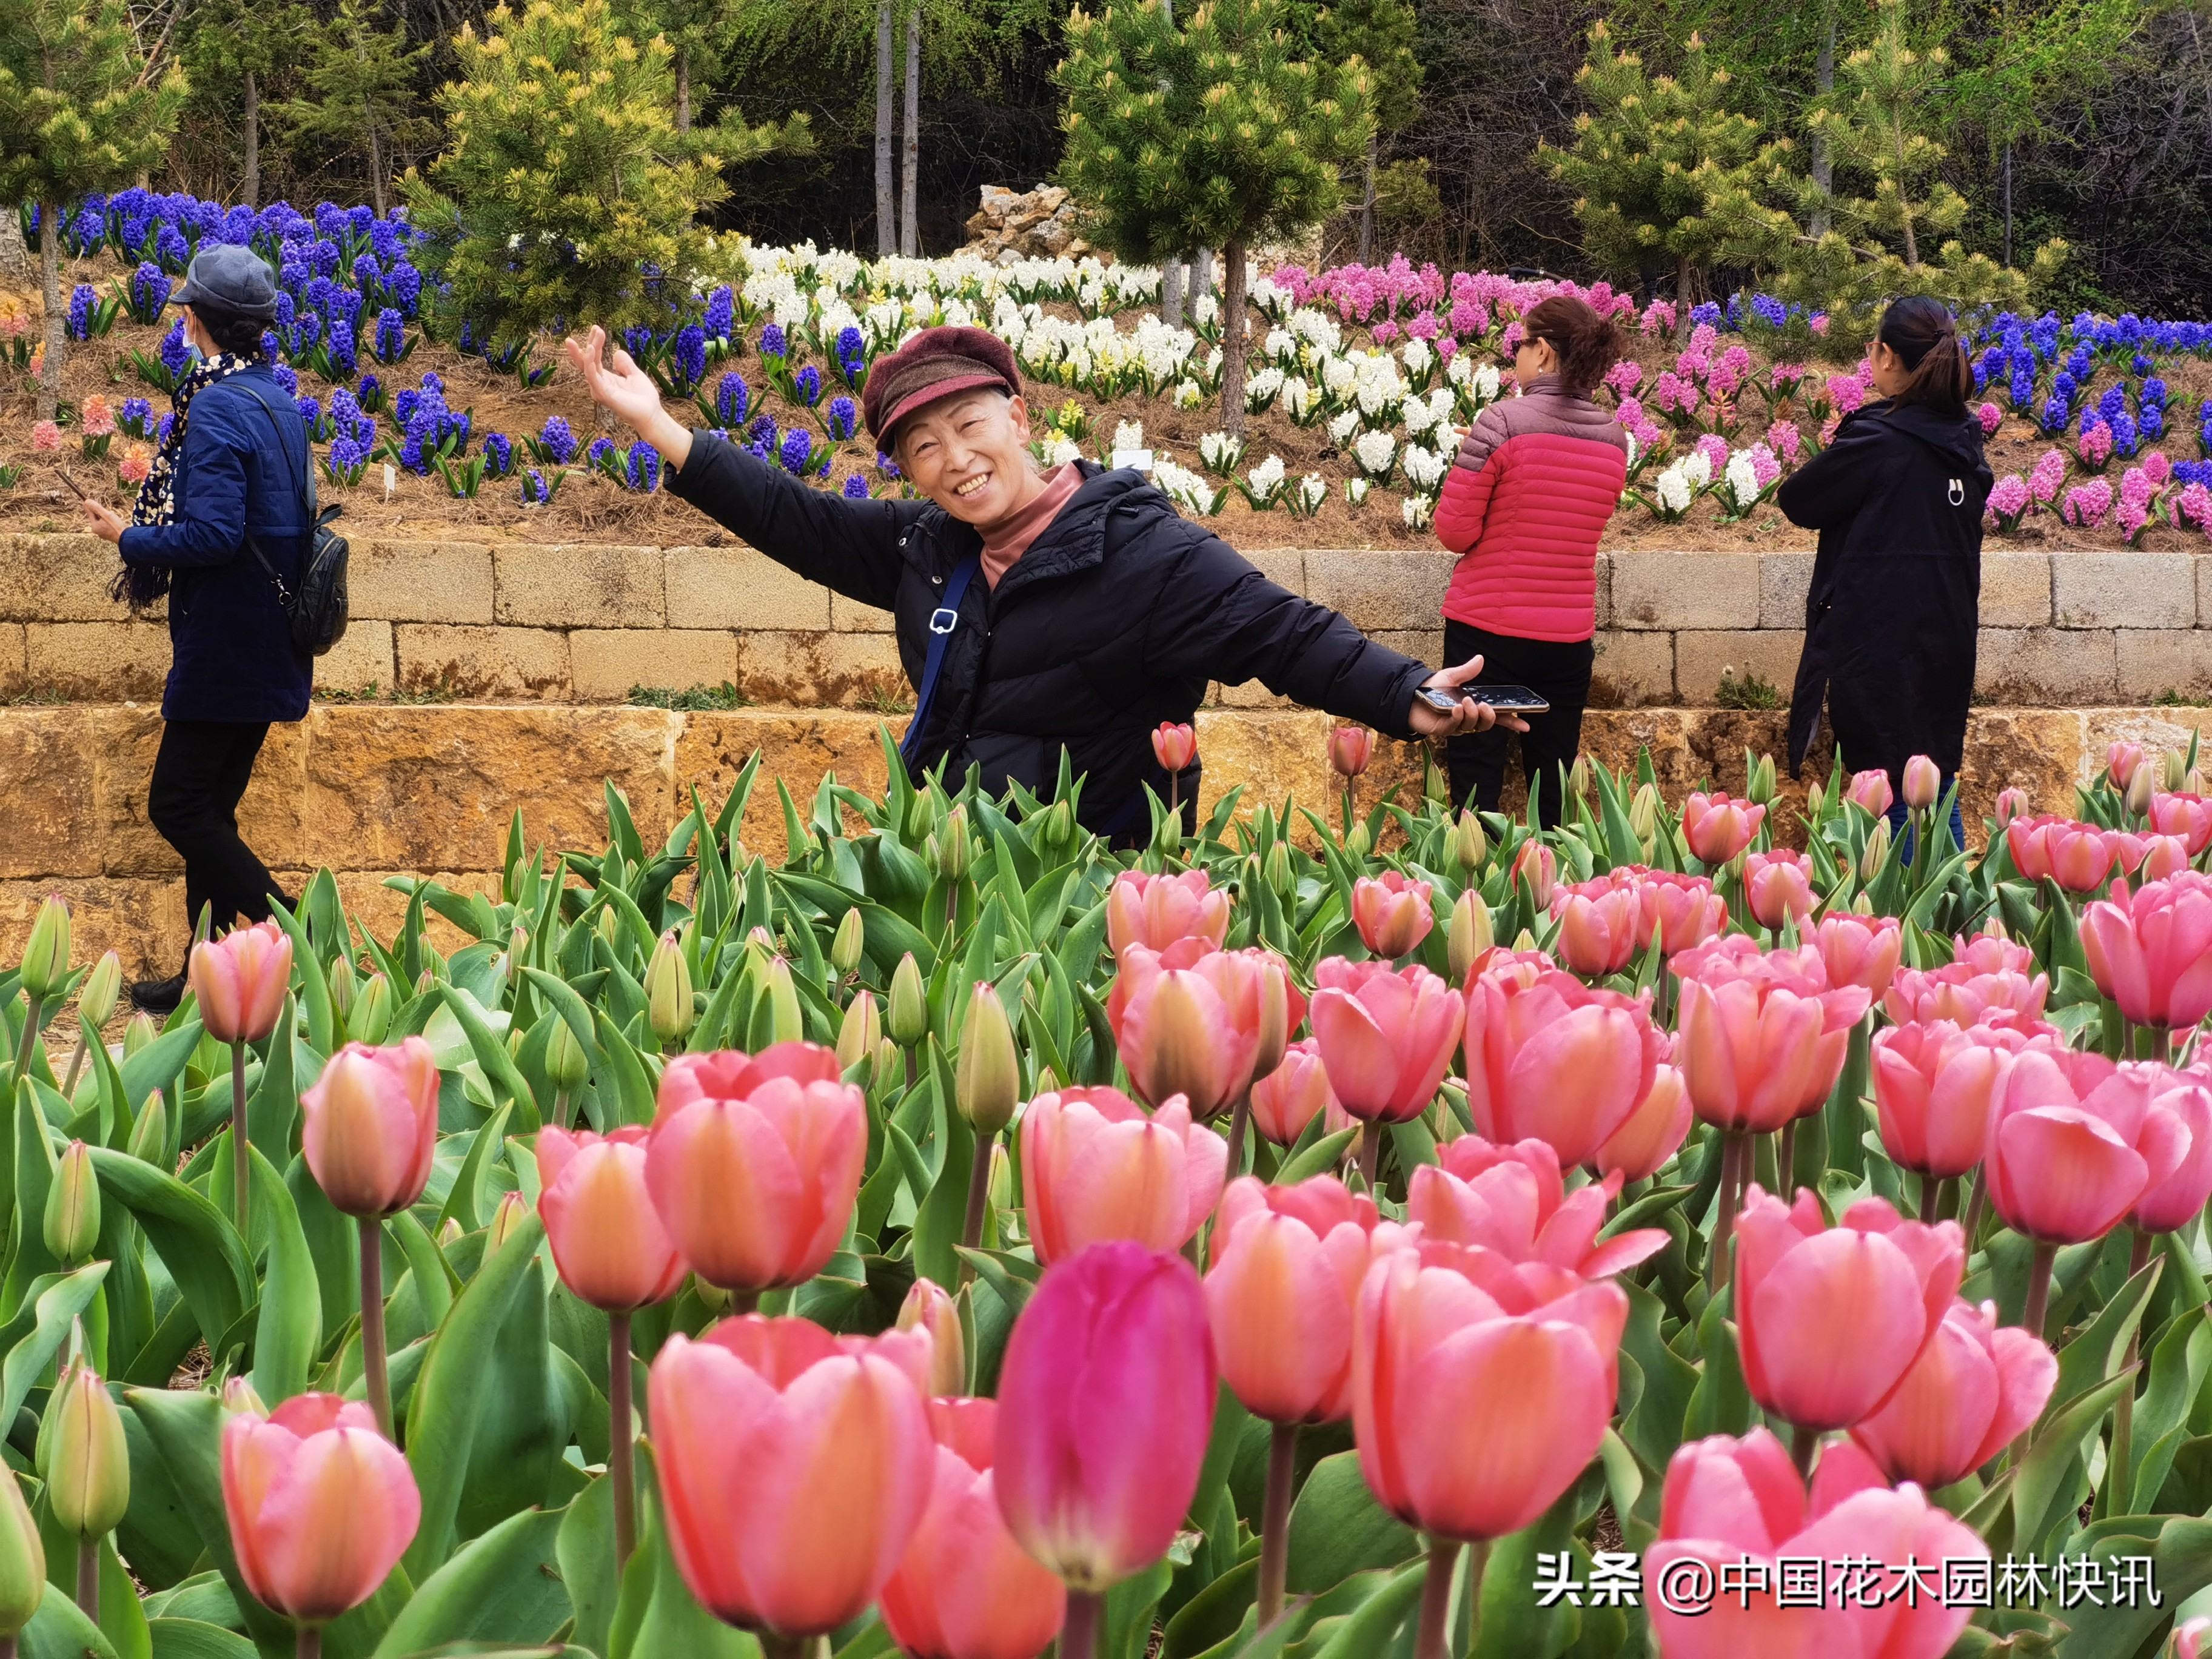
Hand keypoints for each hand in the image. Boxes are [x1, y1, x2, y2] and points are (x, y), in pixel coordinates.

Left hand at [82, 499, 125, 543]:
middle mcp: (97, 532)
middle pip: (98, 518)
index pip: (91, 514)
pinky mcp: (110, 536)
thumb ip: (96, 508)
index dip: (94, 508)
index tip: (97, 503)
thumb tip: (86, 501)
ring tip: (115, 520)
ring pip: (103, 522)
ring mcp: (104, 535)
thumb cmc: (117, 526)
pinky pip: (108, 527)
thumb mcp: (106, 515)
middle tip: (111, 514)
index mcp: (94, 527)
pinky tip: (117, 524)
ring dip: (108, 519)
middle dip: (104, 514)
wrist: (128, 538)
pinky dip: (112, 524)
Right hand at [560, 325, 691, 468]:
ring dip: (590, 349)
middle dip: (588, 343)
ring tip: (595, 335)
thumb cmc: (643, 398)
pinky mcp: (604, 395)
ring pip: (589, 366)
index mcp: (605, 379)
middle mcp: (599, 384)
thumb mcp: (634, 374)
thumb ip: (624, 363)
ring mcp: (600, 390)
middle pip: (587, 361)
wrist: (652, 414)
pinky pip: (593, 376)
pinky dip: (590, 363)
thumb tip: (616, 352)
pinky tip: (591, 350)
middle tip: (594, 327)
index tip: (597, 328)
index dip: (594, 343)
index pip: (593, 359)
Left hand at [1408, 653, 1530, 738]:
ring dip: (1472, 715)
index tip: (1526, 725)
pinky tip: (1456, 709)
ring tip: (1466, 702)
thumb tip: (1480, 658)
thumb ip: (1467, 671)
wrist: (1410, 695)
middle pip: (1486, 724)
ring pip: (1472, 727)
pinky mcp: (1442, 730)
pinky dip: (1457, 718)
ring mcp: (1455, 726)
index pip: (1497, 716)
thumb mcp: (1451, 676)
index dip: (1511, 722)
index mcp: (1474, 707)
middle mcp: (1467, 719)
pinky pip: (1454, 728)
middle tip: (1484, 706)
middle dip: (1489, 717)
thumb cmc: (1432, 688)